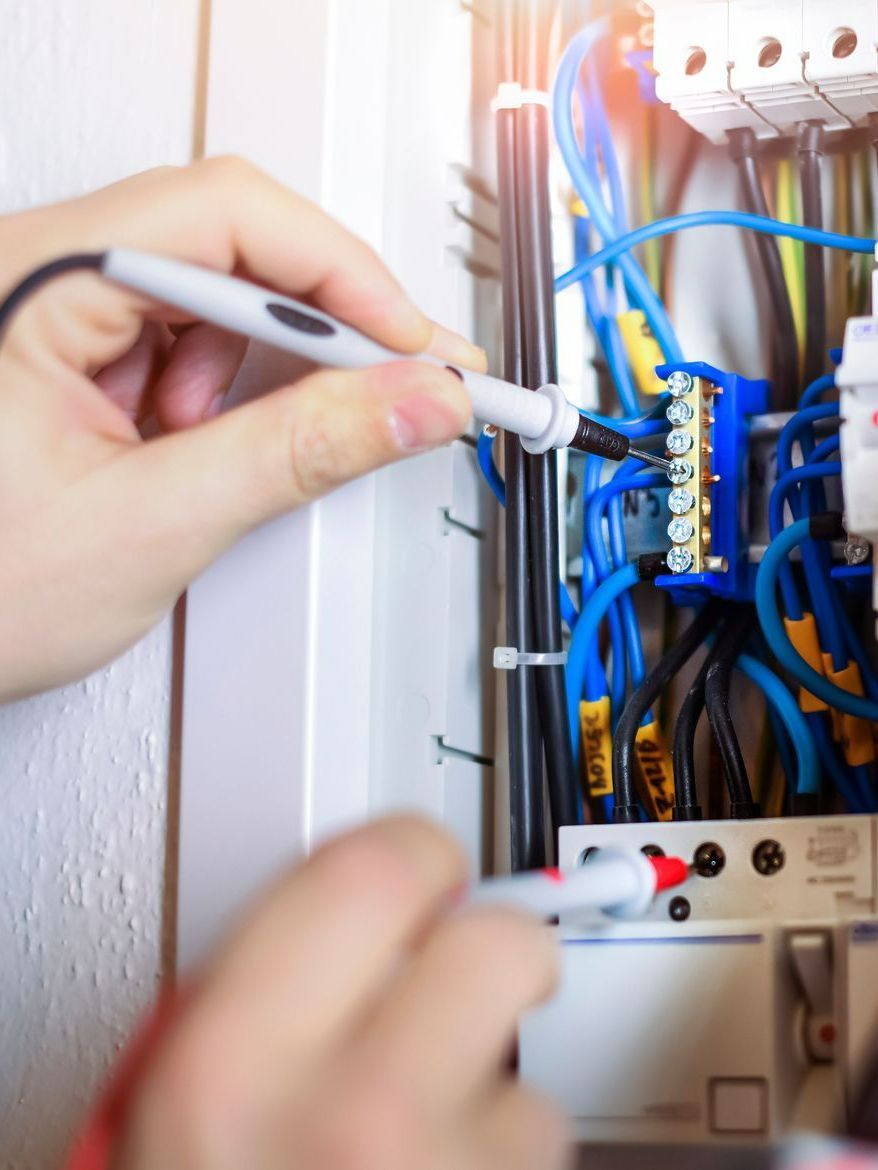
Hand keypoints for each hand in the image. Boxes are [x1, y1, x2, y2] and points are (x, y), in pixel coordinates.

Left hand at [0, 158, 479, 698]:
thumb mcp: (151, 524)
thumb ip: (298, 454)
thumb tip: (411, 402)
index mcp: (26, 280)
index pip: (226, 216)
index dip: (341, 277)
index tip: (414, 344)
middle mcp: (34, 270)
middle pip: (230, 240)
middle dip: (316, 328)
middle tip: (390, 382)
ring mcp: (50, 306)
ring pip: (214, 290)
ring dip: (256, 369)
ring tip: (217, 450)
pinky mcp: (69, 346)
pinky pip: (180, 335)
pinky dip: (217, 391)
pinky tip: (189, 443)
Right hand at [111, 816, 568, 1169]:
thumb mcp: (172, 1109)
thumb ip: (254, 994)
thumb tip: (340, 916)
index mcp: (234, 1063)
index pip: (376, 868)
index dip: (412, 855)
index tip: (424, 871)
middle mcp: (356, 1124)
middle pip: (501, 943)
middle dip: (495, 948)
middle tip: (473, 972)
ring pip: (534, 1075)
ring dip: (493, 1097)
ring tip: (420, 1148)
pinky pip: (540, 1165)